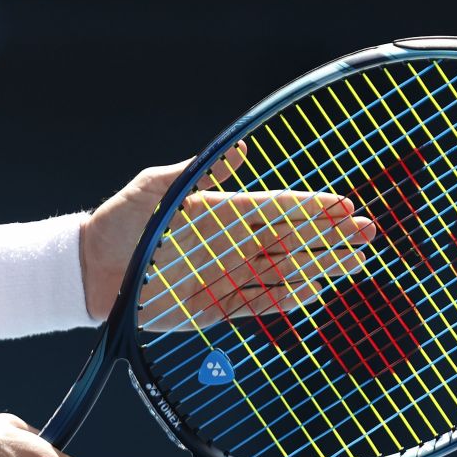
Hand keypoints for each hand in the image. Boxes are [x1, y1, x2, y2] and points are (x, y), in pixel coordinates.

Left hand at [79, 145, 376, 328]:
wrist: (89, 272)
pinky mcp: (214, 307)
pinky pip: (257, 304)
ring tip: (354, 262)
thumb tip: (239, 149)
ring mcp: (225, 276)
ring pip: (283, 272)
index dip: (310, 207)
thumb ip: (197, 172)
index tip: (343, 205)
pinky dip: (284, 300)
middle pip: (291, 241)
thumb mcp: (153, 189)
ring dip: (319, 267)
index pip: (276, 208)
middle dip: (329, 237)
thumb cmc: (117, 224)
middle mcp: (230, 244)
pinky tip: (313, 291)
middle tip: (367, 234)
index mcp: (220, 212)